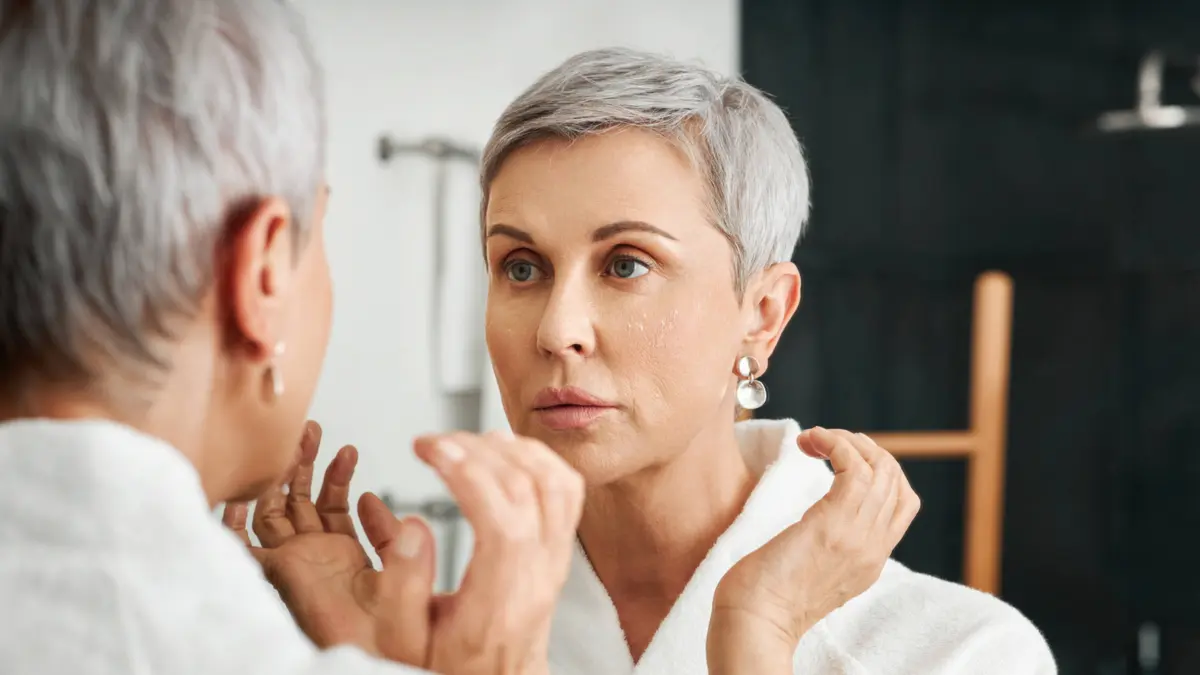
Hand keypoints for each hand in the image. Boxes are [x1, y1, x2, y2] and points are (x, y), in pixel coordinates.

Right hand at [226, 424, 584, 674]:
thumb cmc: (449, 667)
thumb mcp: (403, 640)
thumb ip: (402, 586)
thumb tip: (414, 526)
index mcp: (500, 600)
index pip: (503, 522)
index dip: (468, 475)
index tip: (429, 450)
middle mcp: (538, 576)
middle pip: (528, 491)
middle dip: (477, 450)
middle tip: (435, 442)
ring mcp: (555, 561)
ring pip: (556, 483)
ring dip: (512, 449)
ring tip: (467, 440)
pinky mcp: (560, 551)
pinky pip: (568, 491)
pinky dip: (541, 459)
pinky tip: (507, 451)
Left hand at [710, 428, 919, 654]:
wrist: (753, 623)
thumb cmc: (765, 597)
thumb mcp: (812, 571)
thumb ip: (828, 547)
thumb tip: (818, 520)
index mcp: (870, 561)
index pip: (902, 503)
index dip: (878, 471)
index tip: (842, 460)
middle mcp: (873, 548)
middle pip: (895, 479)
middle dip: (864, 448)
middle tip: (826, 444)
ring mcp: (857, 537)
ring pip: (880, 469)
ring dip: (847, 441)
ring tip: (815, 439)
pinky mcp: (832, 524)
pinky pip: (854, 469)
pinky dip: (835, 444)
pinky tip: (811, 442)